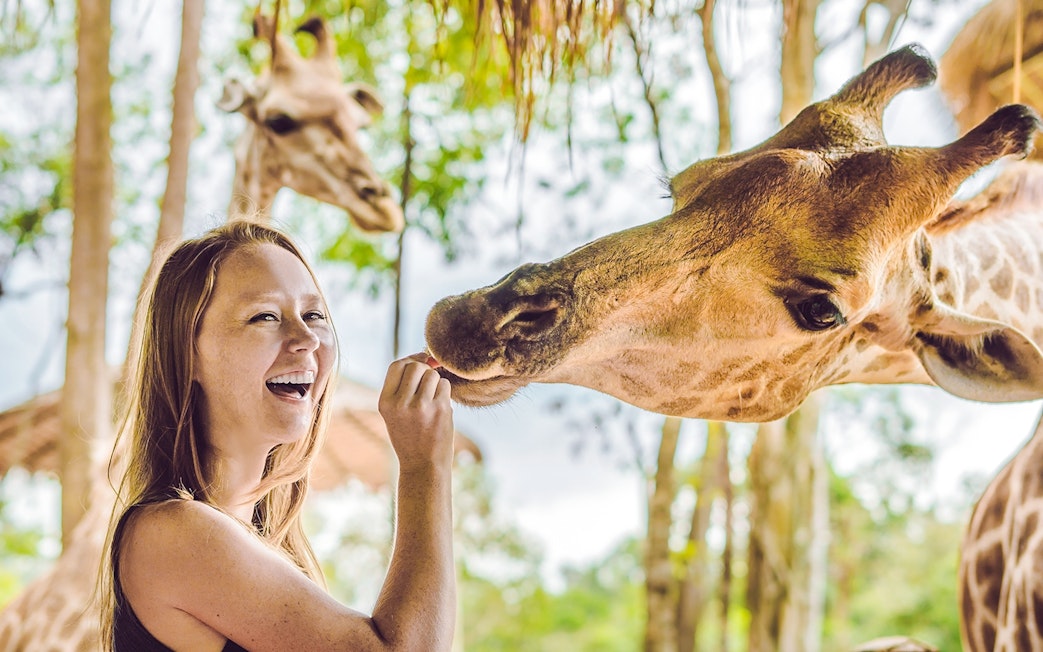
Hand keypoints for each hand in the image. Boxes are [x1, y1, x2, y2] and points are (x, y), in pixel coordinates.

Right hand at [378, 353, 454, 472]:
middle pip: (416, 366)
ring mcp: (420, 406)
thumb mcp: (394, 412)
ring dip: (436, 383)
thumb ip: (402, 386)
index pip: (396, 366)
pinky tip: (440, 408)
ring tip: (432, 401)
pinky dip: (445, 393)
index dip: (410, 359)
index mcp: (385, 402)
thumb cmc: (410, 435)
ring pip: (432, 375)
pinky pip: (445, 385)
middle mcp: (400, 403)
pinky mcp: (440, 409)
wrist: (423, 465)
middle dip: (425, 371)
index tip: (420, 362)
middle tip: (427, 386)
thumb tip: (425, 356)